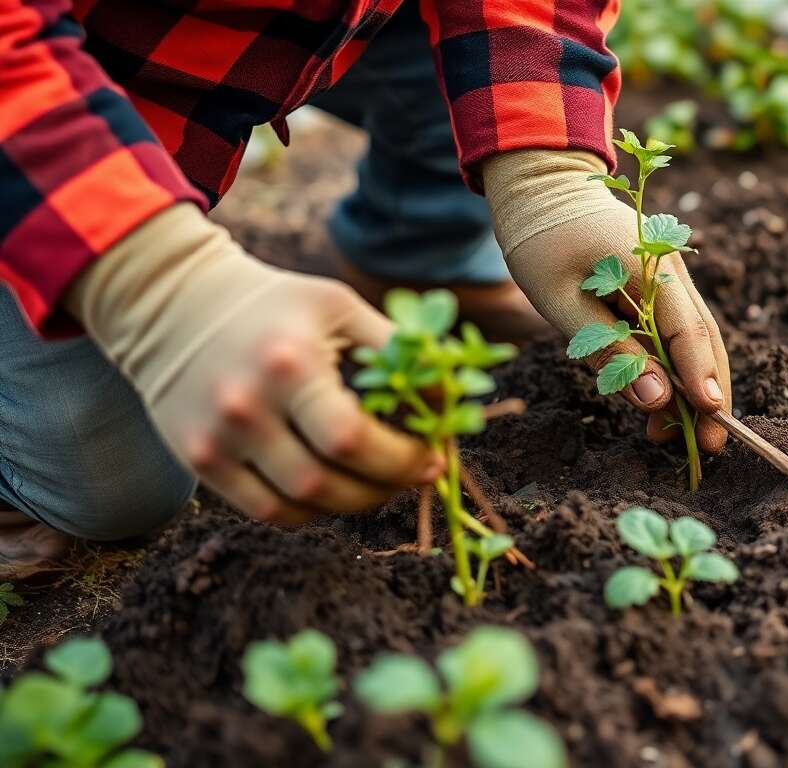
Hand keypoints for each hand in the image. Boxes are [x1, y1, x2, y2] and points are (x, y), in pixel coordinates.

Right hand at [66, 205, 440, 524]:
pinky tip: (336, 487)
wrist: (173, 302)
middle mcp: (244, 408)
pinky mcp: (198, 462)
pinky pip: (266, 512)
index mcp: (288, 366)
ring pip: (298, 507)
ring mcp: (215, 441)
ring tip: (379, 480)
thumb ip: (397, 350)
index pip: (352, 440)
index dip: (402, 460)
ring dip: (353, 503)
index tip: (434, 456)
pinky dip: (310, 511)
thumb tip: (453, 400)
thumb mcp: (339, 308)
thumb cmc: (275, 305)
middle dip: (385, 487)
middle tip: (415, 473)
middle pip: (326, 484)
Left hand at [484, 151, 731, 452]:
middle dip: (709, 394)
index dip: (702, 377)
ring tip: (672, 436)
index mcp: (650, 265)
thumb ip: (607, 350)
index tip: (713, 417)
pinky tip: (659, 401)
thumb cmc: (541, 239)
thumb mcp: (559, 300)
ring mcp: (670, 278)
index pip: (688, 330)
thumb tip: (656, 399)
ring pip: (695, 339)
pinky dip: (674, 367)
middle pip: (704, 339)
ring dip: (691, 387)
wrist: (542, 185)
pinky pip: (676, 331)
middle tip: (709, 446)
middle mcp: (672, 271)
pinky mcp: (659, 288)